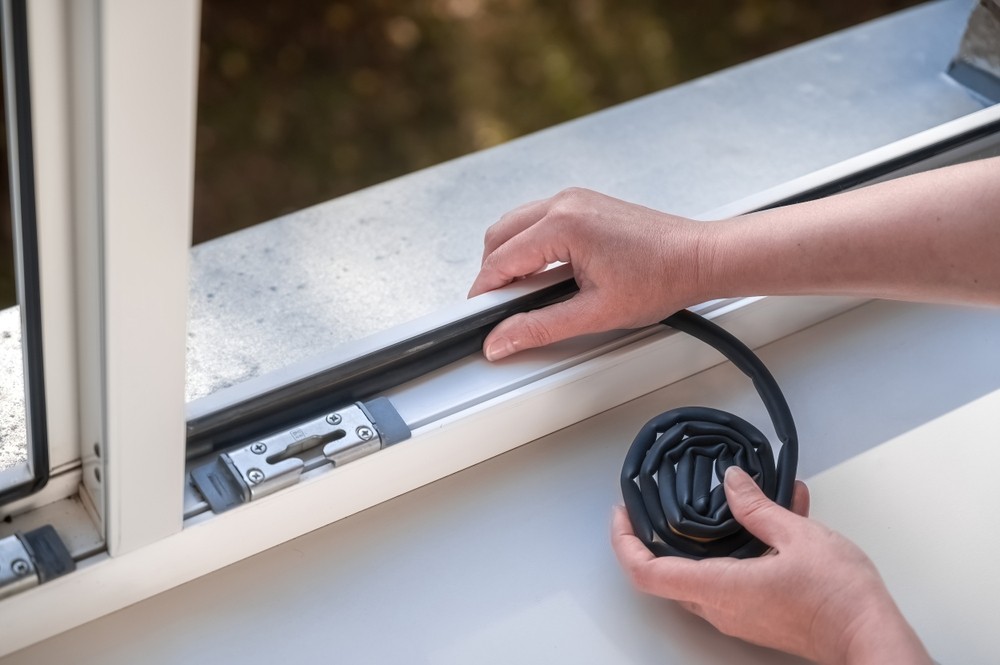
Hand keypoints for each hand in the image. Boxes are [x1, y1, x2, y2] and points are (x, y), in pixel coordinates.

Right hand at [468, 188, 707, 360]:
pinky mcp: (585, 203)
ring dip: (509, 257)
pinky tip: (544, 273)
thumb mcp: (594, 313)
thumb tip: (501, 340)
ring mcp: (575, 199)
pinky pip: (538, 220)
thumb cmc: (661, 278)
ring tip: (523, 294)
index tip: (479, 316)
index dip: (484, 293)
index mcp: (562, 225)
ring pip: (516, 225)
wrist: (699, 257)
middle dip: (492, 273)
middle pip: (499, 237)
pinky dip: (529, 245)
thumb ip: (539, 327)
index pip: (500, 260)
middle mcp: (564, 203)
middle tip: (499, 308)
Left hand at [611, 467, 931, 663]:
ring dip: (705, 536)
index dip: (624, 542)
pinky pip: (732, 576)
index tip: (622, 513)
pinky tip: (772, 513)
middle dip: (656, 535)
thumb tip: (732, 482)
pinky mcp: (758, 614)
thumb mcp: (797, 535)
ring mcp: (739, 615)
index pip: (647, 573)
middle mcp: (721, 608)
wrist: (870, 638)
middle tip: (657, 502)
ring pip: (701, 572)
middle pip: (666, 573)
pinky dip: (739, 546)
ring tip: (729, 495)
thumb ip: (757, 507)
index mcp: (719, 588)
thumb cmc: (838, 598)